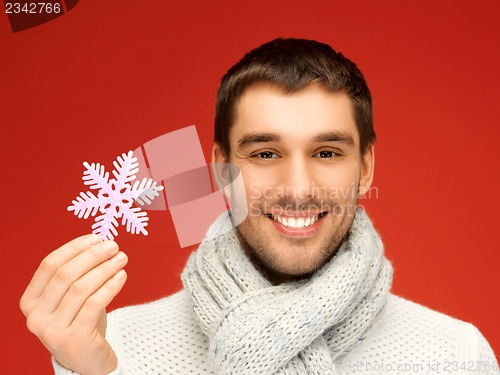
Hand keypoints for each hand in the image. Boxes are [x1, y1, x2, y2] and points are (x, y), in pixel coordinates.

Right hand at [20, 234, 127, 374]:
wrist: (87, 361)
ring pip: (81, 288)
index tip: (96, 238)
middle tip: (114, 247)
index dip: (74, 248)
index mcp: (30, 301)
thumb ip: (77, 274)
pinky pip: (94, 304)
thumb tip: (100, 243)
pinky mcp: (73, 340)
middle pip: (65, 274)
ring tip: (121, 259)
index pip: (49, 265)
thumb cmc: (81, 322)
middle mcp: (35, 316)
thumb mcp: (71, 298)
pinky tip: (121, 276)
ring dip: (105, 269)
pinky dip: (110, 286)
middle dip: (92, 256)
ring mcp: (52, 330)